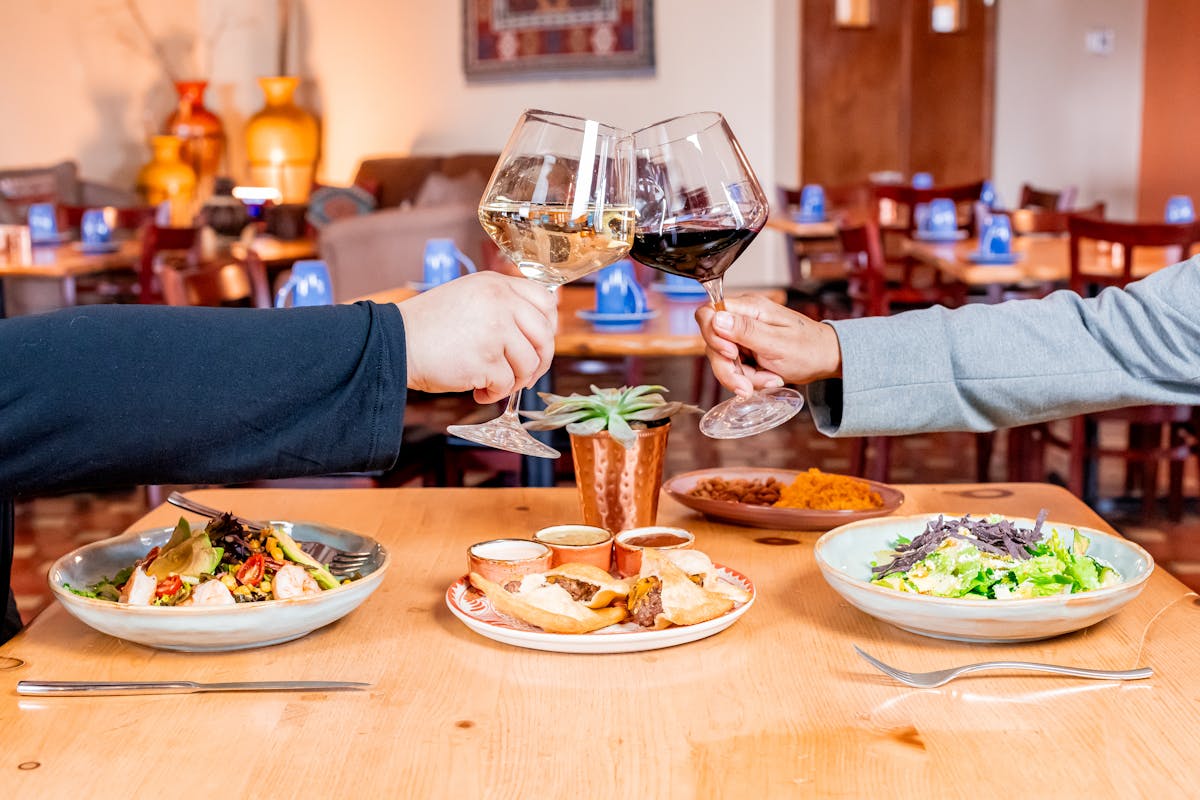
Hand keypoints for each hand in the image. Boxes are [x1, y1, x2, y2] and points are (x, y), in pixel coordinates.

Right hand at [398, 271, 556, 403]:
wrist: (395, 343)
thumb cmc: (429, 326)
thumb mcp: (469, 297)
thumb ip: (501, 304)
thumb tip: (537, 328)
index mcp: (496, 284)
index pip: (545, 300)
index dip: (548, 326)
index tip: (538, 343)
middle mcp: (500, 302)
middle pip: (544, 335)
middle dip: (539, 361)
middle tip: (524, 375)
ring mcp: (495, 330)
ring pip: (529, 363)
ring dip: (515, 380)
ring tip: (493, 383)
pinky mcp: (486, 359)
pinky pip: (506, 384)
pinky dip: (494, 393)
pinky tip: (478, 390)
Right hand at [695, 295, 841, 396]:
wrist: (826, 360)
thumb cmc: (809, 348)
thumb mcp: (777, 342)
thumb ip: (745, 331)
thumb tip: (716, 318)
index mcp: (750, 308)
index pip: (708, 313)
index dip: (712, 335)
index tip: (731, 353)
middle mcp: (742, 319)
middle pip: (712, 343)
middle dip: (729, 368)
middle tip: (747, 385)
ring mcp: (742, 336)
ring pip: (722, 360)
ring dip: (742, 377)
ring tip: (769, 380)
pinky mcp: (746, 351)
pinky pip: (734, 369)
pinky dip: (749, 379)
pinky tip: (769, 378)